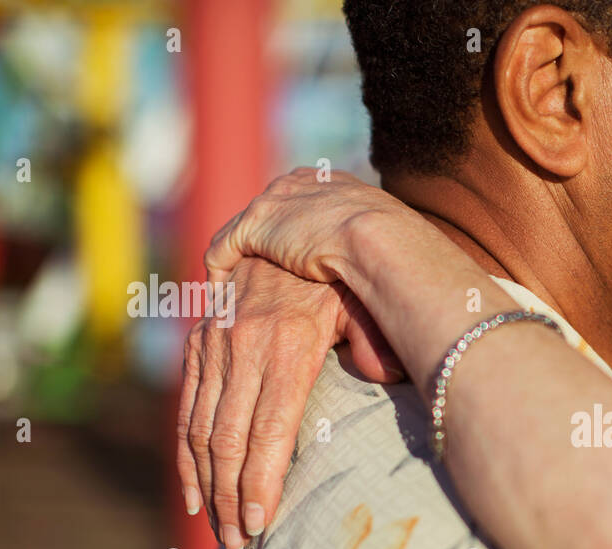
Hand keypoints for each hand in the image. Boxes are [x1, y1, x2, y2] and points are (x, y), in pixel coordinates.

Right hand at [177, 257, 403, 548]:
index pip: (269, 430)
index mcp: (288, 344)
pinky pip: (187, 407)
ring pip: (202, 428)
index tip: (261, 525)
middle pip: (230, 440)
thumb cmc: (351, 279)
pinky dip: (186, 455)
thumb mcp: (369, 307)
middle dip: (232, 498)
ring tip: (220, 533)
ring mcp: (217, 341)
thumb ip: (374, 344)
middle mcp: (244, 344)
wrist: (302, 223)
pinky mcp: (202, 340)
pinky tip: (194, 494)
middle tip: (241, 545)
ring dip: (208, 487)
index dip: (260, 482)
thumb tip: (380, 375)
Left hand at [204, 167, 407, 285]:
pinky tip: (220, 301)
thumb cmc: (392, 245)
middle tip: (252, 280)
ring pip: (238, 233)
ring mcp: (272, 202)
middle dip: (257, 246)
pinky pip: (222, 251)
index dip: (288, 234)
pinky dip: (218, 276)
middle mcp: (295, 184)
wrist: (378, 238)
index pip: (296, 204)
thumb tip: (387, 273)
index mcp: (327, 183)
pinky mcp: (254, 226)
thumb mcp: (383, 238)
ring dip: (233, 265)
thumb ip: (372, 247)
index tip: (286, 261)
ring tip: (231, 295)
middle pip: (264, 215)